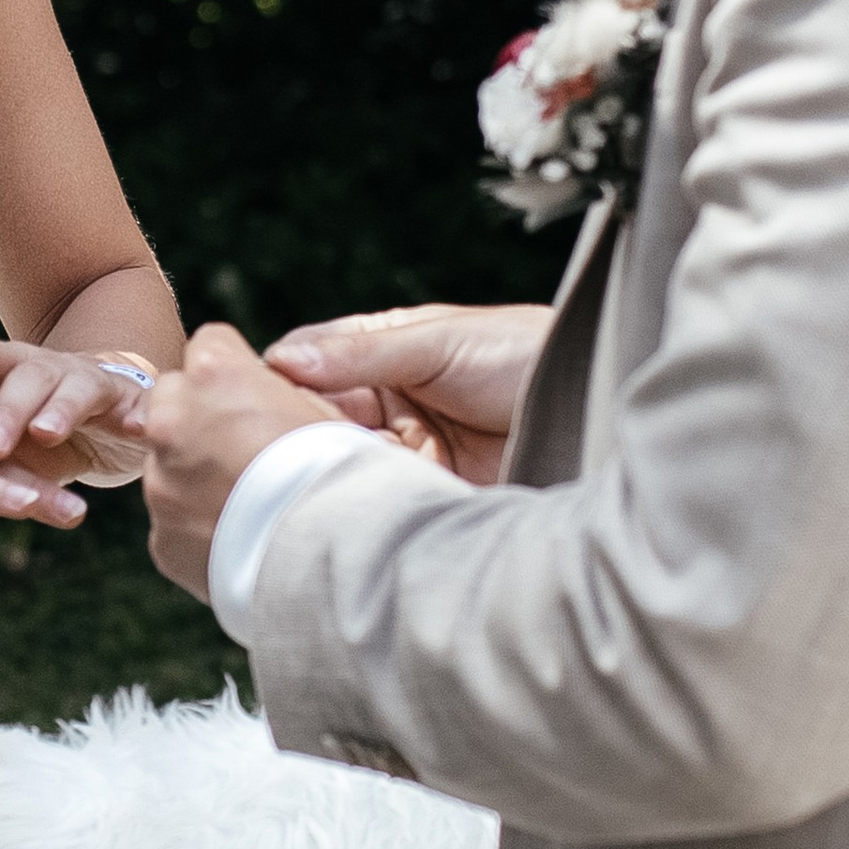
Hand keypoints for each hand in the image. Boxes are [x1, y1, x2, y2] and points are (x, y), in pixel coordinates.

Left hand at [0, 337, 154, 489]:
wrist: (110, 413)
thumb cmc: (41, 433)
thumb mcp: (7, 458)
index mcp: (9, 372)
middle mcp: (50, 369)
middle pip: (27, 377)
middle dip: (7, 411)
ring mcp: (95, 383)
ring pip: (78, 387)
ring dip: (61, 409)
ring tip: (46, 433)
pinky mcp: (136, 404)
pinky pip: (141, 405)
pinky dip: (141, 414)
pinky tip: (140, 429)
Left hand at [142, 322, 331, 606]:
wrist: (338, 557)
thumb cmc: (342, 475)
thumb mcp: (321, 408)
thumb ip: (274, 391)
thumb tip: (261, 394)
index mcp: (214, 373)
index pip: (209, 345)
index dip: (236, 371)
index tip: (256, 397)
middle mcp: (172, 421)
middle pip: (172, 400)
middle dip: (201, 418)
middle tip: (247, 450)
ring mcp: (162, 483)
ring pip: (169, 467)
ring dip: (198, 477)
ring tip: (252, 505)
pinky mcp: (163, 539)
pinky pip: (175, 523)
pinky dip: (200, 529)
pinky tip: (244, 540)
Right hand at [262, 298, 553, 486]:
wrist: (598, 404)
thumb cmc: (523, 353)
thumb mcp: (439, 341)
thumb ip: (363, 351)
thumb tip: (283, 358)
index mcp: (377, 356)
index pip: (304, 370)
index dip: (276, 387)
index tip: (250, 404)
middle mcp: (382, 408)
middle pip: (312, 426)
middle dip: (293, 439)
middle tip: (270, 453)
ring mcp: (401, 456)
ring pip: (338, 469)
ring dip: (326, 475)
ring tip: (311, 480)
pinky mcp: (424, 498)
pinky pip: (376, 505)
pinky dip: (360, 508)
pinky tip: (347, 508)